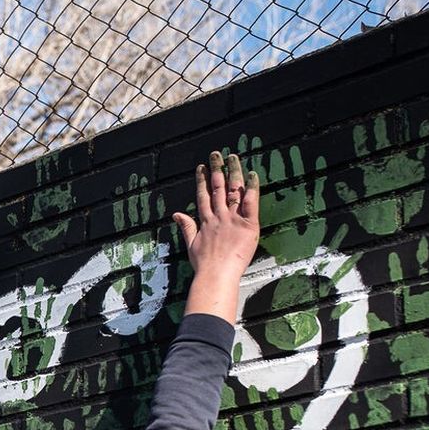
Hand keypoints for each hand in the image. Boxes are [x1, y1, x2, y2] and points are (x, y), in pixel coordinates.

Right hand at [173, 150, 259, 321]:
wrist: (216, 275)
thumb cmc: (204, 266)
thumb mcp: (191, 245)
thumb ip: (186, 227)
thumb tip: (176, 213)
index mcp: (206, 222)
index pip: (204, 196)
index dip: (203, 180)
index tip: (202, 168)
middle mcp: (219, 216)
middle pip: (218, 188)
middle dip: (216, 169)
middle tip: (216, 154)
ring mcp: (233, 219)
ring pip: (233, 190)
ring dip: (233, 172)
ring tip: (232, 157)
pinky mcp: (248, 225)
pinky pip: (251, 203)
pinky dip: (252, 188)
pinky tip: (252, 174)